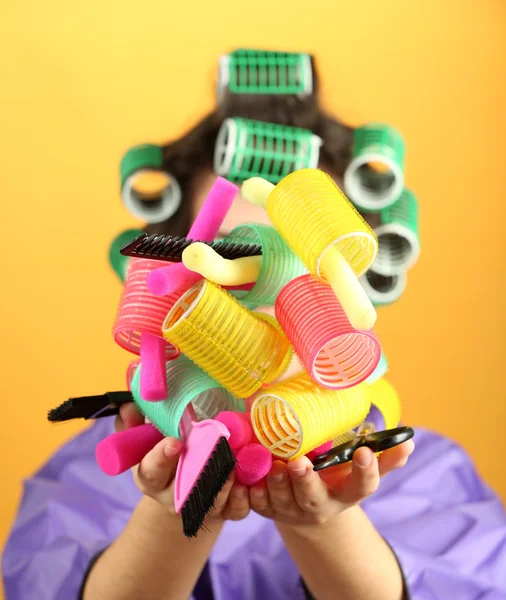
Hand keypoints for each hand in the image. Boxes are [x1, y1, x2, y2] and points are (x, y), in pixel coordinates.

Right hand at [115, 403, 250, 524]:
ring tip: (232, 461)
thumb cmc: (162, 452)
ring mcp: (199, 506)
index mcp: (151, 478)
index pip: (151, 472)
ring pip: (212, 502)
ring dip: (224, 482)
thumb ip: (134, 421)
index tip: (174, 442)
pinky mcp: (223, 510)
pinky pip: (234, 511)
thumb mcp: (143, 437)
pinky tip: (248, 482)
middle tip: (214, 448)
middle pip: (184, 491)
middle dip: (200, 471)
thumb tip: (129, 405)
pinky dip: (242, 499)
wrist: (182, 482)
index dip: (161, 458)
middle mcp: (174, 497)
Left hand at [249, 440, 414, 527]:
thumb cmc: (337, 480)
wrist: (310, 508)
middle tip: (300, 462)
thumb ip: (383, 458)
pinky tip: (249, 479)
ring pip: (282, 501)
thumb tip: (408, 442)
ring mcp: (292, 511)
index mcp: (347, 494)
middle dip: (306, 481)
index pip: (363, 485)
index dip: (366, 470)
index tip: (365, 452)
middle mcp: (320, 506)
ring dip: (277, 484)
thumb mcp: (360, 472)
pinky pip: (257, 505)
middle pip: (313, 498)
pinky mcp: (269, 510)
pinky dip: (252, 494)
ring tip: (275, 465)